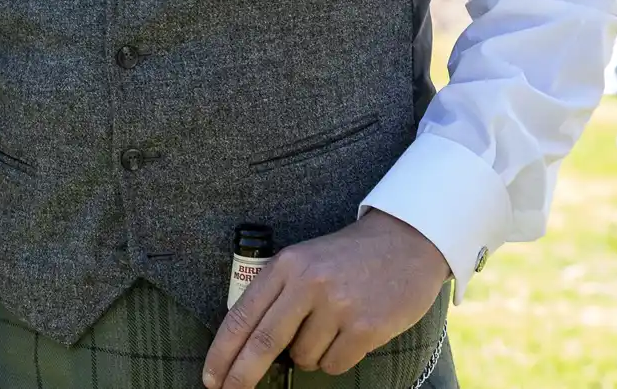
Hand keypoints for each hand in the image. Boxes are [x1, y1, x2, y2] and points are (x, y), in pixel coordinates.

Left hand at [201, 210, 448, 388]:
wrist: (406, 242)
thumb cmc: (347, 258)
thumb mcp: (304, 261)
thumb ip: (278, 295)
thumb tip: (248, 346)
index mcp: (285, 265)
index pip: (243, 316)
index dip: (222, 352)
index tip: (211, 377)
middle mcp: (307, 284)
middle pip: (263, 343)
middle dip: (242, 375)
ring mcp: (338, 306)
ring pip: (303, 358)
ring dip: (309, 355)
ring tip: (330, 327)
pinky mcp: (366, 327)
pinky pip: (334, 364)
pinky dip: (336, 359)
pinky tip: (350, 334)